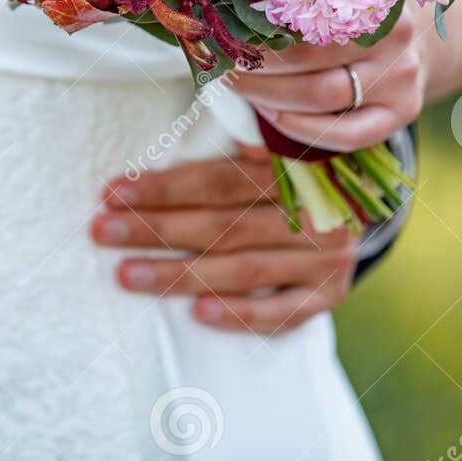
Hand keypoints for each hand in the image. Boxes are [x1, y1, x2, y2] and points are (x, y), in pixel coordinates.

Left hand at [91, 147, 357, 333]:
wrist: (359, 201)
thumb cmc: (290, 171)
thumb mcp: (272, 145)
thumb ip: (229, 146)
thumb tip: (162, 154)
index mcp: (294, 164)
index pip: (218, 180)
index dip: (163, 187)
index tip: (111, 193)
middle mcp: (315, 210)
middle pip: (223, 225)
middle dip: (156, 229)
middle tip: (102, 232)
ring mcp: (326, 256)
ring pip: (244, 268)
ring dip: (180, 274)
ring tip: (127, 275)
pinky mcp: (331, 294)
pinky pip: (282, 313)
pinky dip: (240, 314)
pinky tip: (199, 314)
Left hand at [229, 13, 429, 151]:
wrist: (416, 41)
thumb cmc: (357, 15)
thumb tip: (229, 7)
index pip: (305, 14)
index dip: (259, 29)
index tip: (226, 32)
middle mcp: (394, 36)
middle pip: (310, 58)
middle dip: (257, 66)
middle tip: (223, 65)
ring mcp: (401, 77)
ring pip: (322, 95)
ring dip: (269, 96)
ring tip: (240, 87)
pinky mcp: (403, 111)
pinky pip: (348, 134)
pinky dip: (302, 129)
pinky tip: (273, 116)